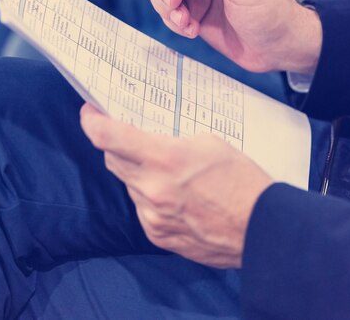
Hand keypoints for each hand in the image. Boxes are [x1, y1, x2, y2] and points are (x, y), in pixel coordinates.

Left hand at [80, 104, 272, 267]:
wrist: (260, 229)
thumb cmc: (240, 179)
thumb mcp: (207, 142)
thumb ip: (170, 141)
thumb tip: (150, 144)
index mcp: (165, 159)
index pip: (110, 137)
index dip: (93, 122)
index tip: (90, 113)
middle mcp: (151, 189)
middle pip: (113, 159)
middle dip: (116, 145)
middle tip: (126, 135)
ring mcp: (152, 216)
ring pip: (129, 184)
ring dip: (137, 172)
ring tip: (165, 169)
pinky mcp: (157, 236)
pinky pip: (142, 207)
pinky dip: (149, 196)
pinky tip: (173, 195)